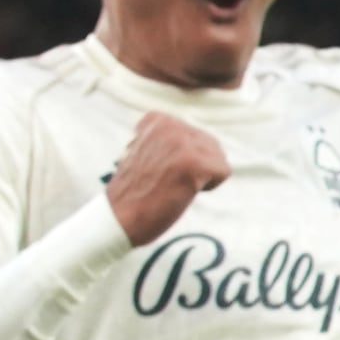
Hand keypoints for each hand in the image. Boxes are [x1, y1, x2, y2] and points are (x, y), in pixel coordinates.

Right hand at [106, 112, 231, 244]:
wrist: (116, 219)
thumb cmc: (134, 190)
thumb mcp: (147, 150)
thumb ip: (168, 139)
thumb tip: (201, 137)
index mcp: (158, 120)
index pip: (197, 135)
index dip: (184, 157)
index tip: (158, 169)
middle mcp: (170, 126)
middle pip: (211, 145)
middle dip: (196, 166)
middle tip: (166, 181)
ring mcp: (182, 144)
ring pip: (218, 158)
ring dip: (202, 176)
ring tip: (173, 186)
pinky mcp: (193, 164)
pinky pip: (223, 172)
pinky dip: (209, 186)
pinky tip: (184, 192)